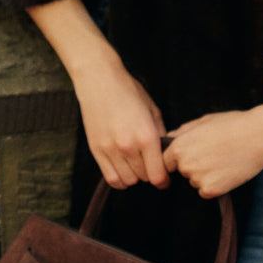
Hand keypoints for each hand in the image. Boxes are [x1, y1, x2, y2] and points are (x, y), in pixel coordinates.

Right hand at [72, 55, 169, 190]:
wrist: (99, 81)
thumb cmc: (129, 92)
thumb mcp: (153, 110)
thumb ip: (160, 134)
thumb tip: (166, 153)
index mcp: (147, 136)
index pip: (158, 175)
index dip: (164, 181)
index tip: (165, 179)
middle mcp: (129, 146)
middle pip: (144, 178)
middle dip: (150, 174)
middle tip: (151, 164)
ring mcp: (111, 150)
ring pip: (128, 181)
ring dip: (135, 176)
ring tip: (137, 164)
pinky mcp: (96, 150)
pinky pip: (111, 178)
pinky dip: (120, 179)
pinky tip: (124, 169)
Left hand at [163, 110, 262, 198]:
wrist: (259, 135)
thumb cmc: (233, 124)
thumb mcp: (204, 120)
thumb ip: (183, 131)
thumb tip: (170, 137)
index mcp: (179, 146)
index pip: (166, 161)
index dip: (177, 159)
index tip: (191, 156)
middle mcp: (185, 164)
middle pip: (182, 171)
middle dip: (193, 165)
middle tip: (214, 154)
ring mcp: (198, 179)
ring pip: (195, 181)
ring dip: (205, 175)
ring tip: (224, 160)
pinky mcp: (211, 190)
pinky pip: (206, 191)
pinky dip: (215, 185)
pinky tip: (227, 171)